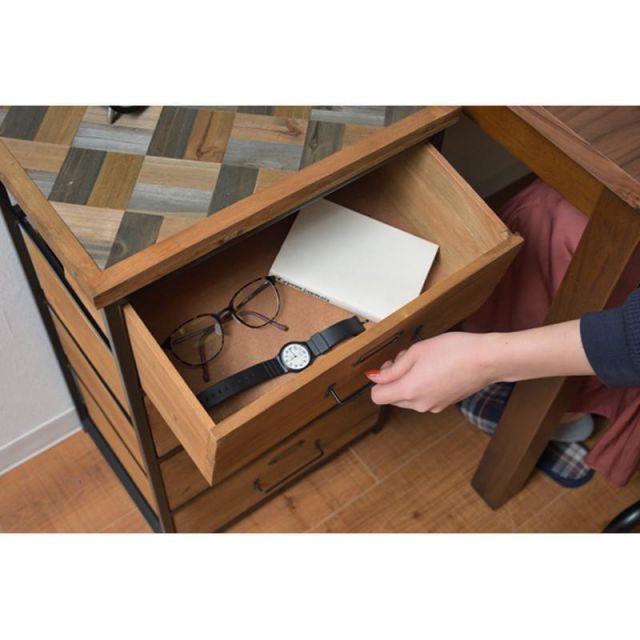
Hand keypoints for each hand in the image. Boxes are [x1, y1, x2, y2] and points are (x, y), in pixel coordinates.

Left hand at [365, 321, 593, 412]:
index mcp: (409, 391)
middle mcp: (419, 404)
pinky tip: (436, 368)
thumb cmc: (453, 351)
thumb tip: (375, 377)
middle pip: (392, 397)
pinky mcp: (444, 405)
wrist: (486, 360)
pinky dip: (423, 385)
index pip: (376, 396)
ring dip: (409, 381)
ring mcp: (433, 407)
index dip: (378, 380)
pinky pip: (423, 397)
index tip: (389, 365)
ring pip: (408, 397)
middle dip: (394, 378)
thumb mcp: (416, 352)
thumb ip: (393, 368)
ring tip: (425, 361)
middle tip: (409, 357)